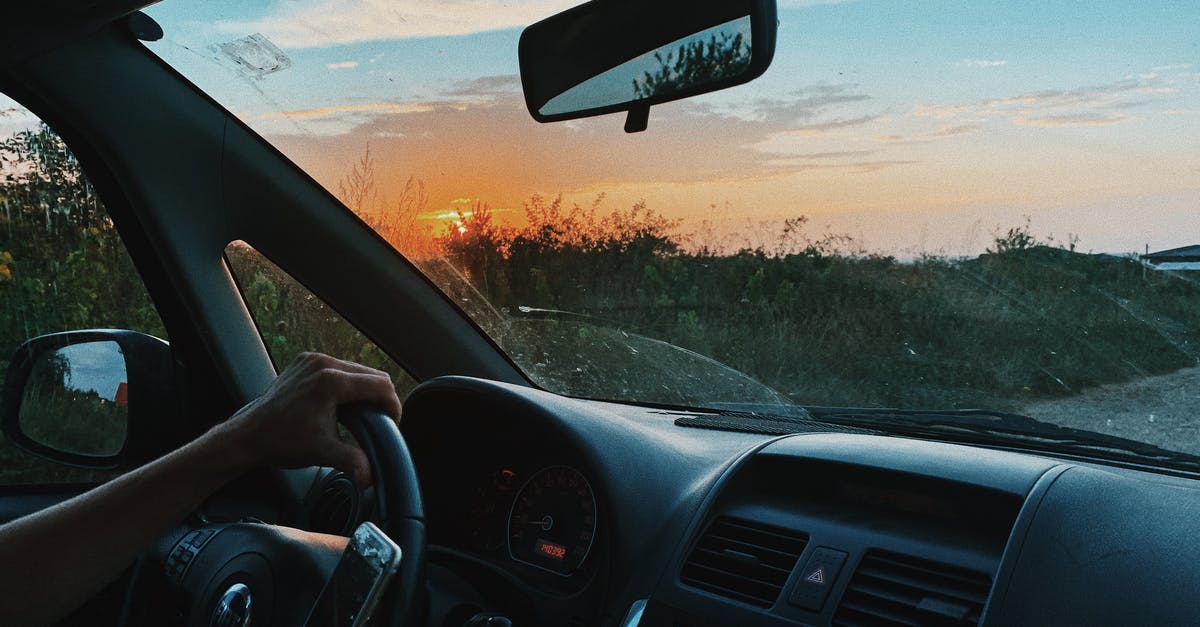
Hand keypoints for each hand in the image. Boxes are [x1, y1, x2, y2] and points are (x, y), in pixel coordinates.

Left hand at [217, 352, 402, 485]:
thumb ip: (352, 461)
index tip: (392, 423)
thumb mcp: (323, 452)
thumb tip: (370, 477)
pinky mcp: (305, 362)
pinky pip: (338, 368)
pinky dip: (346, 384)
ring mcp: (312, 360)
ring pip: (356, 370)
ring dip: (364, 390)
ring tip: (362, 414)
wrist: (248, 436)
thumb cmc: (281, 442)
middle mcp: (323, 364)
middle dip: (381, 398)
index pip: (380, 385)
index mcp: (331, 382)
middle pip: (372, 375)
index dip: (393, 405)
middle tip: (380, 421)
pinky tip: (342, 404)